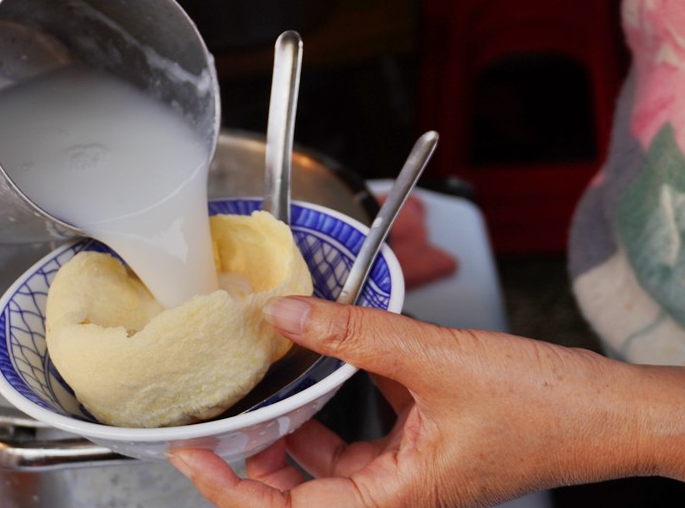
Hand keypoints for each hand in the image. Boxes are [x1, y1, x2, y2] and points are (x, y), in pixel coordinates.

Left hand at [168, 296, 684, 506]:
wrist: (610, 410)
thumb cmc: (549, 406)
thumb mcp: (436, 359)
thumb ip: (355, 334)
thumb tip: (288, 313)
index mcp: (399, 498)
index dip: (231, 488)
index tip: (193, 455)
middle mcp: (398, 496)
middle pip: (298, 495)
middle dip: (250, 462)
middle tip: (211, 423)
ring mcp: (407, 477)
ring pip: (323, 472)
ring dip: (285, 439)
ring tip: (252, 400)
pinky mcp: (419, 452)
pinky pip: (354, 447)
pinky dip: (324, 421)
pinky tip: (310, 384)